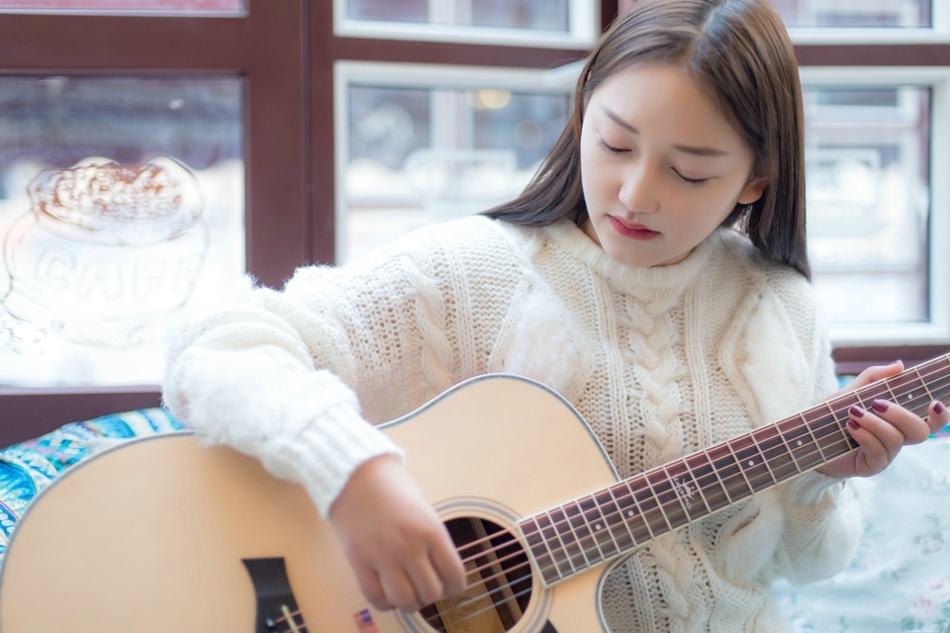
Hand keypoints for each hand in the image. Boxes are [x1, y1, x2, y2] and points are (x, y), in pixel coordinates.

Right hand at [327, 455, 466, 611]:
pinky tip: (387, 593)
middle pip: (430, 592)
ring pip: (405, 601)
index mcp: (431, 530)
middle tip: (425, 586)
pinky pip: (375, 597)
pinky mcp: (359, 561)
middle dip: (431, 595)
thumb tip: (439, 569)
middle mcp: (409, 546)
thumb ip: (432, 538)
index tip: (450, 586)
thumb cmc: (392, 485)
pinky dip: (385, 602)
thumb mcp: (424, 508)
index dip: (455, 587)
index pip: (454, 575)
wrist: (354, 472)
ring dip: (409, 602)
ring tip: (407, 592)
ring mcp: (382, 555)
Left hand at [818, 361, 948, 478]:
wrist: (805, 438)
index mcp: (896, 422)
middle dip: (901, 415)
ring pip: (896, 440)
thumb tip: (900, 365)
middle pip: (920, 432)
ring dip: (875, 423)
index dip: (941, 416)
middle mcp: (896, 440)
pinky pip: (878, 452)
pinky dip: (865, 435)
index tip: (935, 402)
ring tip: (853, 412)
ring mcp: (885, 455)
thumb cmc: (829, 416)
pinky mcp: (870, 467)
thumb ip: (873, 378)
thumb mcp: (850, 392)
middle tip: (876, 403)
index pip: (930, 422)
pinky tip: (850, 426)